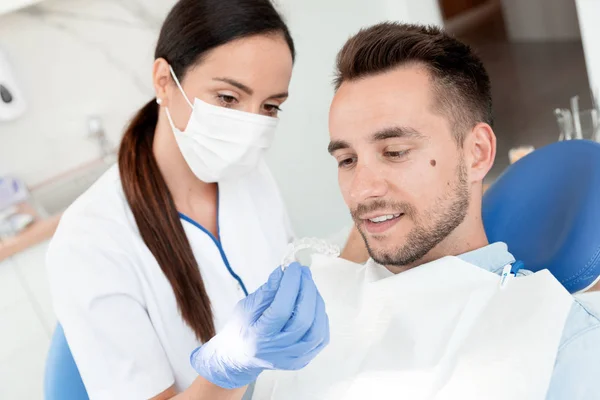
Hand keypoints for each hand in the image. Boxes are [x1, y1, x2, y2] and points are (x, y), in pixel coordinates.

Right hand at [190, 263, 329, 388]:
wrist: (241, 358)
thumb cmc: (241, 328)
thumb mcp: (246, 307)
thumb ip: (266, 291)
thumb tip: (284, 271)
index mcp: (258, 337)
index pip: (281, 310)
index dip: (291, 285)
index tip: (293, 267)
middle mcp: (278, 352)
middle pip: (303, 320)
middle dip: (307, 290)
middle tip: (303, 272)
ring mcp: (293, 359)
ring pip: (316, 330)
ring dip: (317, 302)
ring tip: (309, 285)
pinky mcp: (303, 360)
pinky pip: (321, 338)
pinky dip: (321, 317)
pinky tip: (313, 304)